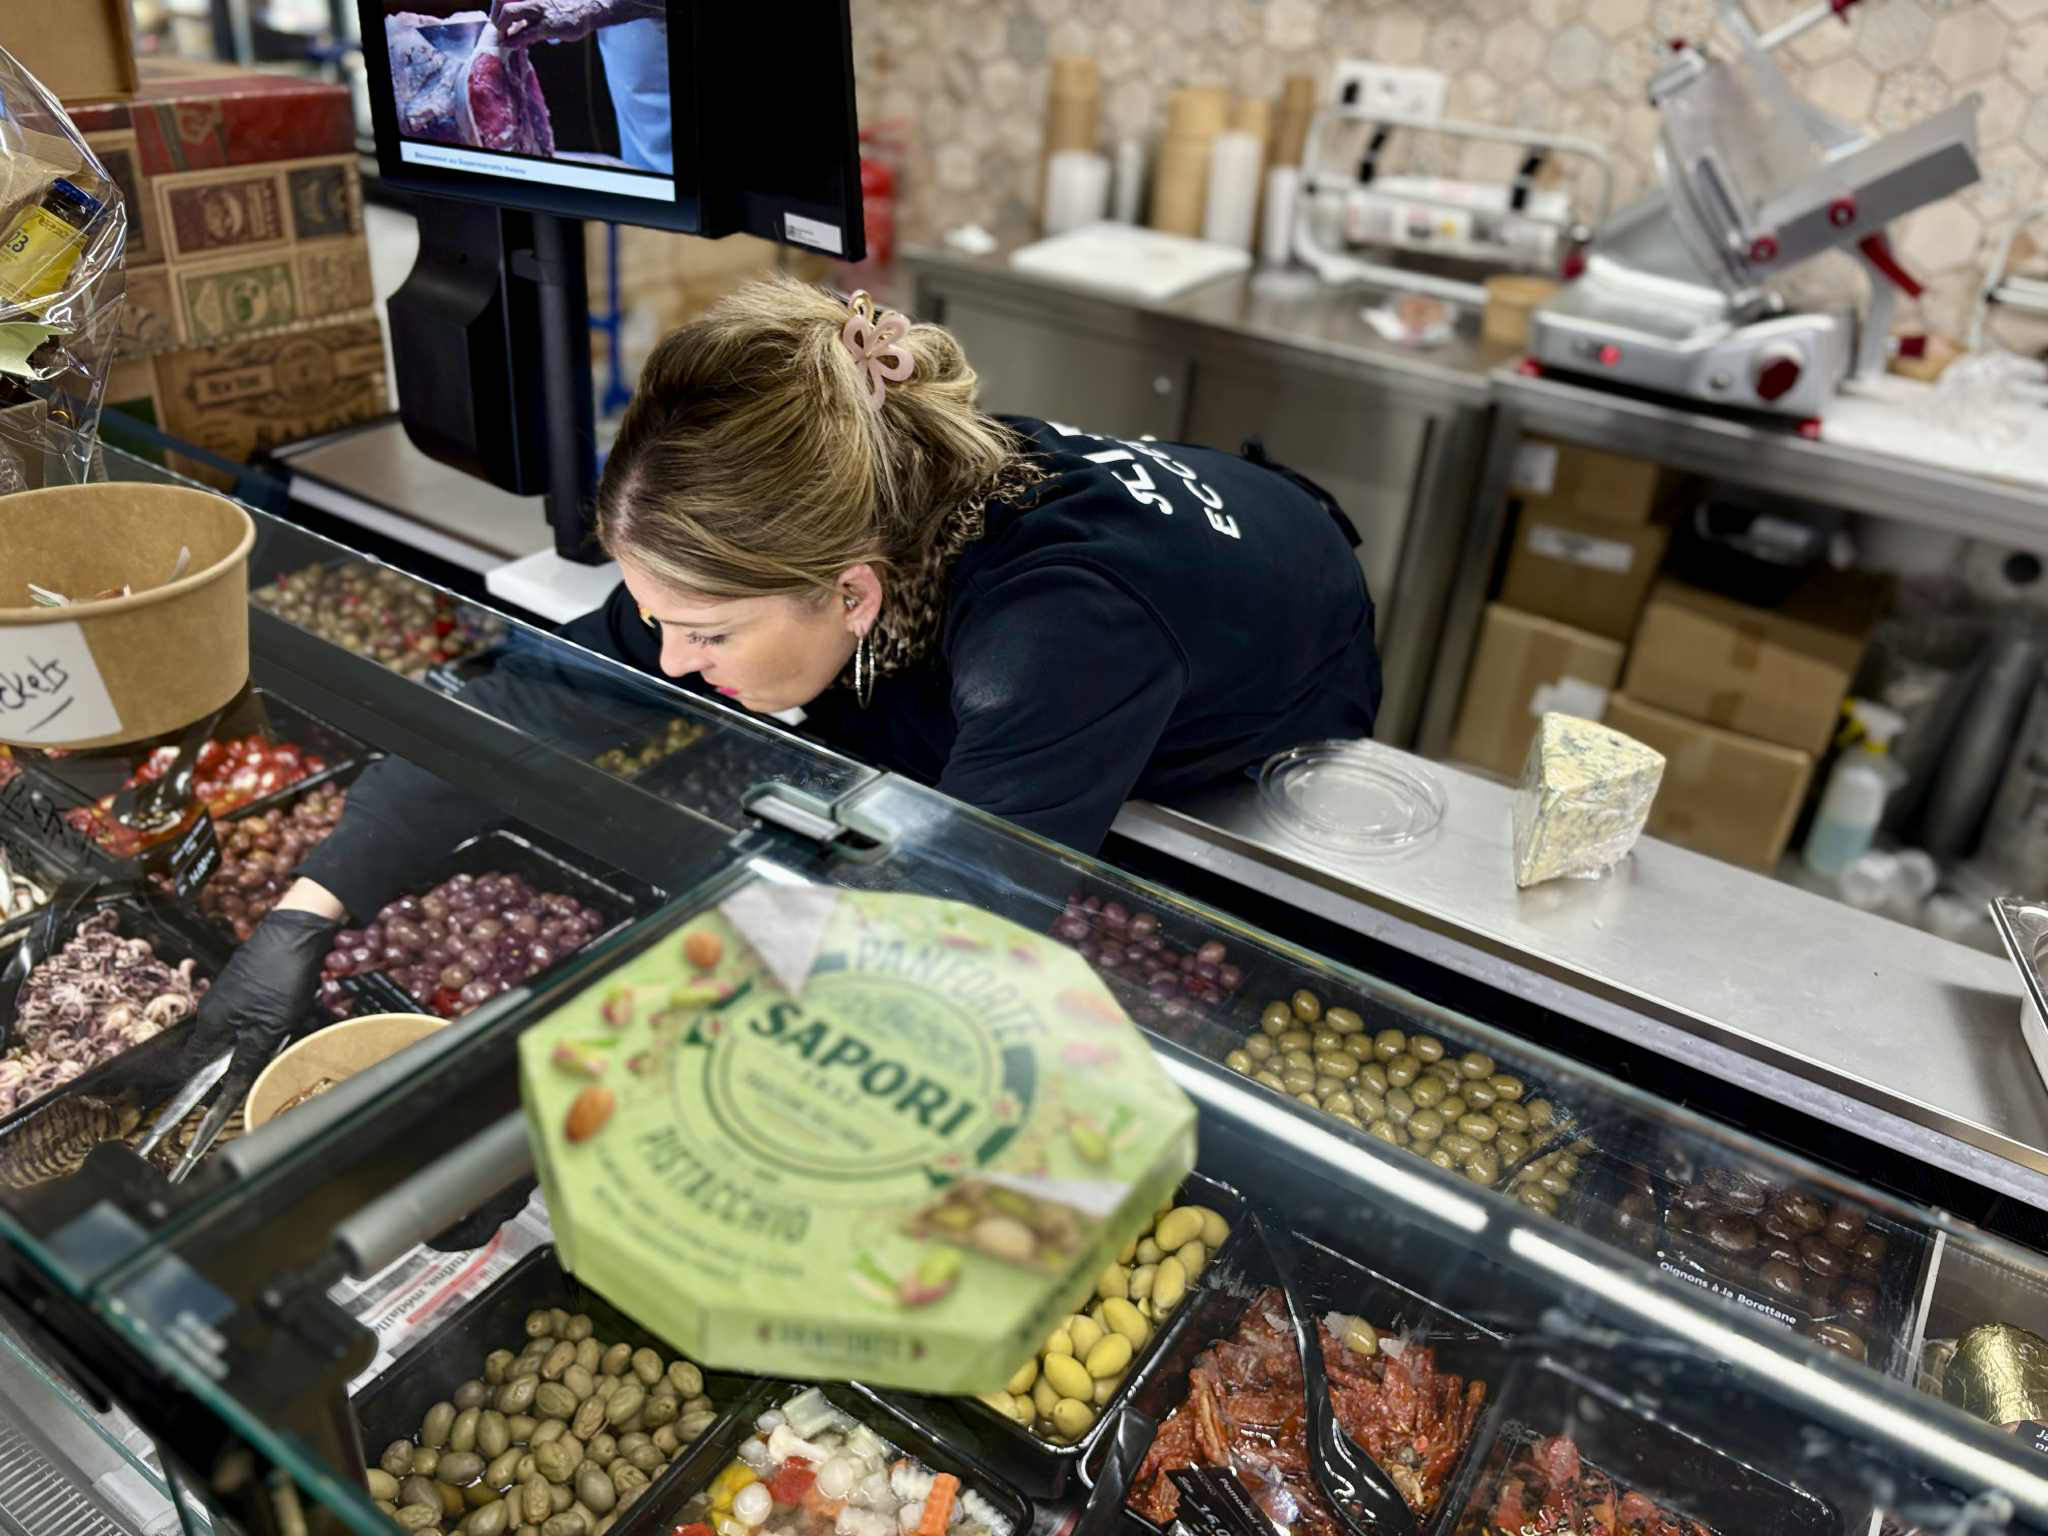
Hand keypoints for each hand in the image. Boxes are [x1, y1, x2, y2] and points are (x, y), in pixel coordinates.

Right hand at [180, 907, 341, 1081]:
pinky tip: (289, 1012)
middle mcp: (214, 1007)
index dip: (207, 1082)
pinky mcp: (248, 981)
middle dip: (242, 1057)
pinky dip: (270, 1018)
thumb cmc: (279, 978)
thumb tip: (230, 1088)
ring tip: (286, 1030)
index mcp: (211, 1021)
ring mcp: (231, 992)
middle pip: (221, 1046)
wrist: (296, 932)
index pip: (195, 1061)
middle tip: (268, 1057)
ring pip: (241, 1028)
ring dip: (261, 1036)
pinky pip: (254, 1011)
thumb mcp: (267, 1027)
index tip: (223, 1095)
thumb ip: (247, 1059)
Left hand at [490, 0, 622, 46]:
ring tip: (504, 38)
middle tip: (500, 31)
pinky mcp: (548, 25)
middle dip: (497, 18)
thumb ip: (529, 19)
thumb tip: (516, 31)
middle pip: (502, 2)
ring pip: (509, 12)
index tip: (498, 22)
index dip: (497, 10)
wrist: (588, 9)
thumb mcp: (544, 10)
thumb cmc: (565, 10)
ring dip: (502, 27)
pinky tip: (509, 44)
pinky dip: (514, 40)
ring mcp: (539, 9)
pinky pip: (525, 32)